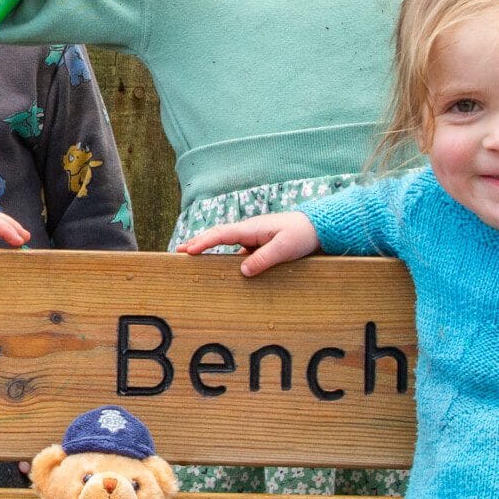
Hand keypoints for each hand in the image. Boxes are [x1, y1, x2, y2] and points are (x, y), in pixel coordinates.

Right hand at [175, 211, 318, 276]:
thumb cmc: (302, 234)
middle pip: (218, 237)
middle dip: (198, 243)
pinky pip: (240, 253)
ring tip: (192, 260)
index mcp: (252, 228)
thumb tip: (242, 270)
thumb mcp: (284, 248)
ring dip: (210, 251)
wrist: (320, 228)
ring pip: (227, 246)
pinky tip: (222, 270)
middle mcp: (250, 232)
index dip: (202, 242)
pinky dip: (227, 260)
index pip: (221, 234)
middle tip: (178, 253)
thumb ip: (263, 259)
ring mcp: (254, 239)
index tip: (187, 251)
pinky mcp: (261, 247)